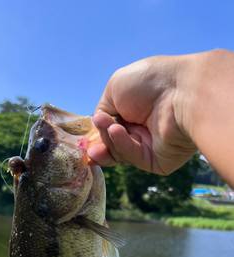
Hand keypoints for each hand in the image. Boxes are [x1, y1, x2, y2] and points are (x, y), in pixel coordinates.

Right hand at [87, 55, 197, 174]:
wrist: (182, 92)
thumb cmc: (151, 82)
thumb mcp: (116, 88)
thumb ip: (102, 109)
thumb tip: (98, 123)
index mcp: (133, 112)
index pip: (110, 129)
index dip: (98, 134)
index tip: (87, 138)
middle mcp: (142, 130)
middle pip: (112, 146)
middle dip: (100, 145)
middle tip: (91, 146)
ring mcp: (150, 147)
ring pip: (119, 154)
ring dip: (110, 140)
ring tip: (110, 127)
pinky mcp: (158, 162)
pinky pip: (134, 158)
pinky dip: (123, 145)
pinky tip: (118, 131)